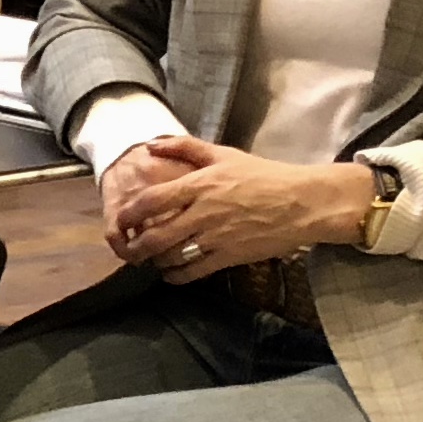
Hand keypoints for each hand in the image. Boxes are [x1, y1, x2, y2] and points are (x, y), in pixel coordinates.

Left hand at [116, 137, 372, 280]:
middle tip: (128, 248)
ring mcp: (215, 237)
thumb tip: (150, 144)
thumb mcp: (224, 154)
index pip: (151, 201)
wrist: (302, 203)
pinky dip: (176, 276)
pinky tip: (171, 273)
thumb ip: (185, 147)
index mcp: (200, 184)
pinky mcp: (229, 257)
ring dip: (154, 261)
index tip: (120, 220)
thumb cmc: (264, 176)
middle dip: (134, 246)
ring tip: (150, 259)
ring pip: (172, 256)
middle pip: (155, 236)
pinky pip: (193, 272)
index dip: (128, 214)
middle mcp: (203, 212)